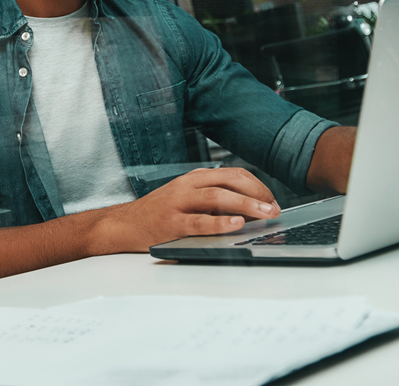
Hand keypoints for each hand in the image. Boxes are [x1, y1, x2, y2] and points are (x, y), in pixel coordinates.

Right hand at [89, 168, 279, 252]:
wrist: (124, 225)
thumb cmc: (159, 214)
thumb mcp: (187, 199)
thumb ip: (214, 201)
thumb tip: (252, 212)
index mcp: (194, 178)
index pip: (233, 174)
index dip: (257, 185)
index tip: (272, 200)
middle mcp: (187, 185)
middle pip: (229, 180)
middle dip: (257, 193)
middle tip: (275, 207)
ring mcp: (178, 203)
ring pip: (218, 197)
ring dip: (246, 204)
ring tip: (265, 213)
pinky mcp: (171, 223)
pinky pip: (200, 221)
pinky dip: (220, 222)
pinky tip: (236, 225)